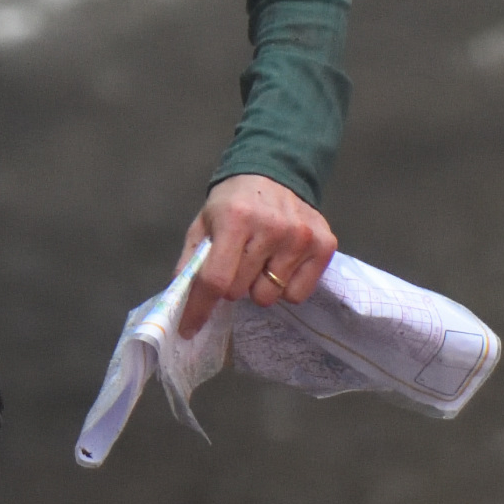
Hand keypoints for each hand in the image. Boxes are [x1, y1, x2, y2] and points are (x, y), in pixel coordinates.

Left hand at [175, 174, 335, 337]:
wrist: (274, 173)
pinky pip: (297, 294)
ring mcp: (301, 238)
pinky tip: (281, 263)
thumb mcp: (203, 225)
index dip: (199, 308)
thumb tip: (179, 303)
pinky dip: (285, 287)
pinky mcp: (324, 245)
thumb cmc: (233, 205)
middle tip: (236, 263)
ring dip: (259, 286)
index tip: (189, 329)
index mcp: (236, 219)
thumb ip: (190, 263)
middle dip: (231, 285)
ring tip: (261, 260)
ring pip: (269, 296)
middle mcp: (272, 228)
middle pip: (240, 292)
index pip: (215, 279)